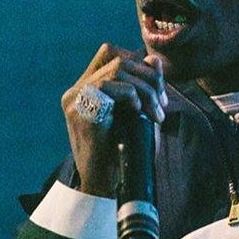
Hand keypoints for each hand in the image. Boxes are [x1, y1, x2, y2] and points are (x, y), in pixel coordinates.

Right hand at [62, 45, 166, 196]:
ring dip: (146, 90)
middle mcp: (76, 90)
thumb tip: (155, 60)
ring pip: (118, 70)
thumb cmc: (123, 154)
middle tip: (163, 106)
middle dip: (149, 79)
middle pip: (118, 59)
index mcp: (85, 89)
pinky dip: (133, 96)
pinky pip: (112, 86)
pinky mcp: (80, 110)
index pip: (109, 52)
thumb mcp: (139, 115)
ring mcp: (75, 99)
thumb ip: (144, 87)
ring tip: (156, 115)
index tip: (156, 89)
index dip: (137, 62)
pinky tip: (139, 114)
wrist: (106, 185)